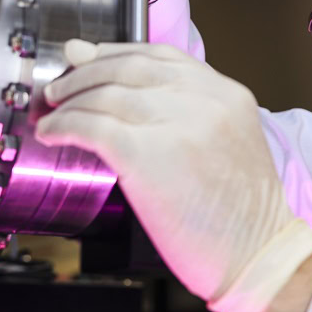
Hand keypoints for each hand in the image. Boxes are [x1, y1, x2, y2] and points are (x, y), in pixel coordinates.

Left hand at [36, 40, 293, 302]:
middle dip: (84, 74)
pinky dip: (65, 127)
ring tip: (53, 114)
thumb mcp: (225, 146)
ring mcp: (178, 125)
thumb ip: (179, 112)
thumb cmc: (237, 216)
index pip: (160, 55)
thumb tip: (126, 85)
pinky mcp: (148, 155)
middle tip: (58, 88)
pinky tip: (53, 136)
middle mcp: (205, 101)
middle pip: (128, 67)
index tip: (87, 60)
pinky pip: (93, 127)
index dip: (114, 54)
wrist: (258, 257)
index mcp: (227, 95)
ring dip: (69, 102)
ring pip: (106, 94)